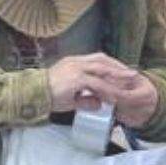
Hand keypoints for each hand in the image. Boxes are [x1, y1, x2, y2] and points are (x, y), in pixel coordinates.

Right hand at [45, 54, 159, 127]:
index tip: (123, 71)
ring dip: (117, 75)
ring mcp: (75, 69)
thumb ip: (84, 100)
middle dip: (119, 66)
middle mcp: (75, 62)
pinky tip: (115, 96)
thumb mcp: (70, 98)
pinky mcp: (76, 79)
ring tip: (130, 81)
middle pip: (102, 60)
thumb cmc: (47, 96)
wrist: (32, 96)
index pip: (97, 59)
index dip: (111, 64)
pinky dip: (107, 89)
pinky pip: (96, 83)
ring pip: (102, 70)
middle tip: (133, 73)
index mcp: (73, 63)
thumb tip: (98, 104)